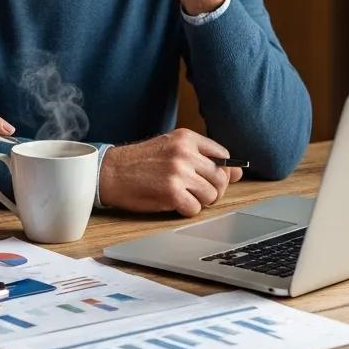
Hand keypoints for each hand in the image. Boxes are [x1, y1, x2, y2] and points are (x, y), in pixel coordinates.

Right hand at [99, 129, 243, 216]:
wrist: (110, 172)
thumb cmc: (140, 162)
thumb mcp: (171, 149)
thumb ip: (204, 157)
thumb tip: (238, 171)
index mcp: (186, 137)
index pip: (223, 156)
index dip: (218, 171)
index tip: (206, 177)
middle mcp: (185, 152)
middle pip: (221, 179)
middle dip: (211, 190)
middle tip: (192, 190)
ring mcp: (178, 172)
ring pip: (211, 196)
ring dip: (198, 201)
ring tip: (180, 195)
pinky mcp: (171, 192)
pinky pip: (195, 209)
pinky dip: (186, 210)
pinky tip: (171, 202)